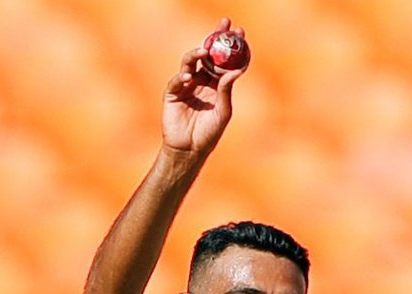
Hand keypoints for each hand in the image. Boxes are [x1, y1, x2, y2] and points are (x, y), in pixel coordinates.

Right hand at [162, 18, 247, 156]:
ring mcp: (185, 85)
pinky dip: (182, 77)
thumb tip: (236, 70)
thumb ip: (226, 90)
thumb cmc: (209, 134)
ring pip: (190, 62)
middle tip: (223, 25)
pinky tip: (188, 77)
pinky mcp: (172, 94)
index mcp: (215, 85)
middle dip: (214, 38)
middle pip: (207, 55)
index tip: (239, 32)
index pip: (223, 60)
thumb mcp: (223, 111)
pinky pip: (176, 81)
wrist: (189, 150)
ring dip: (196, 54)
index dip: (230, 45)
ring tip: (203, 51)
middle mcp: (200, 81)